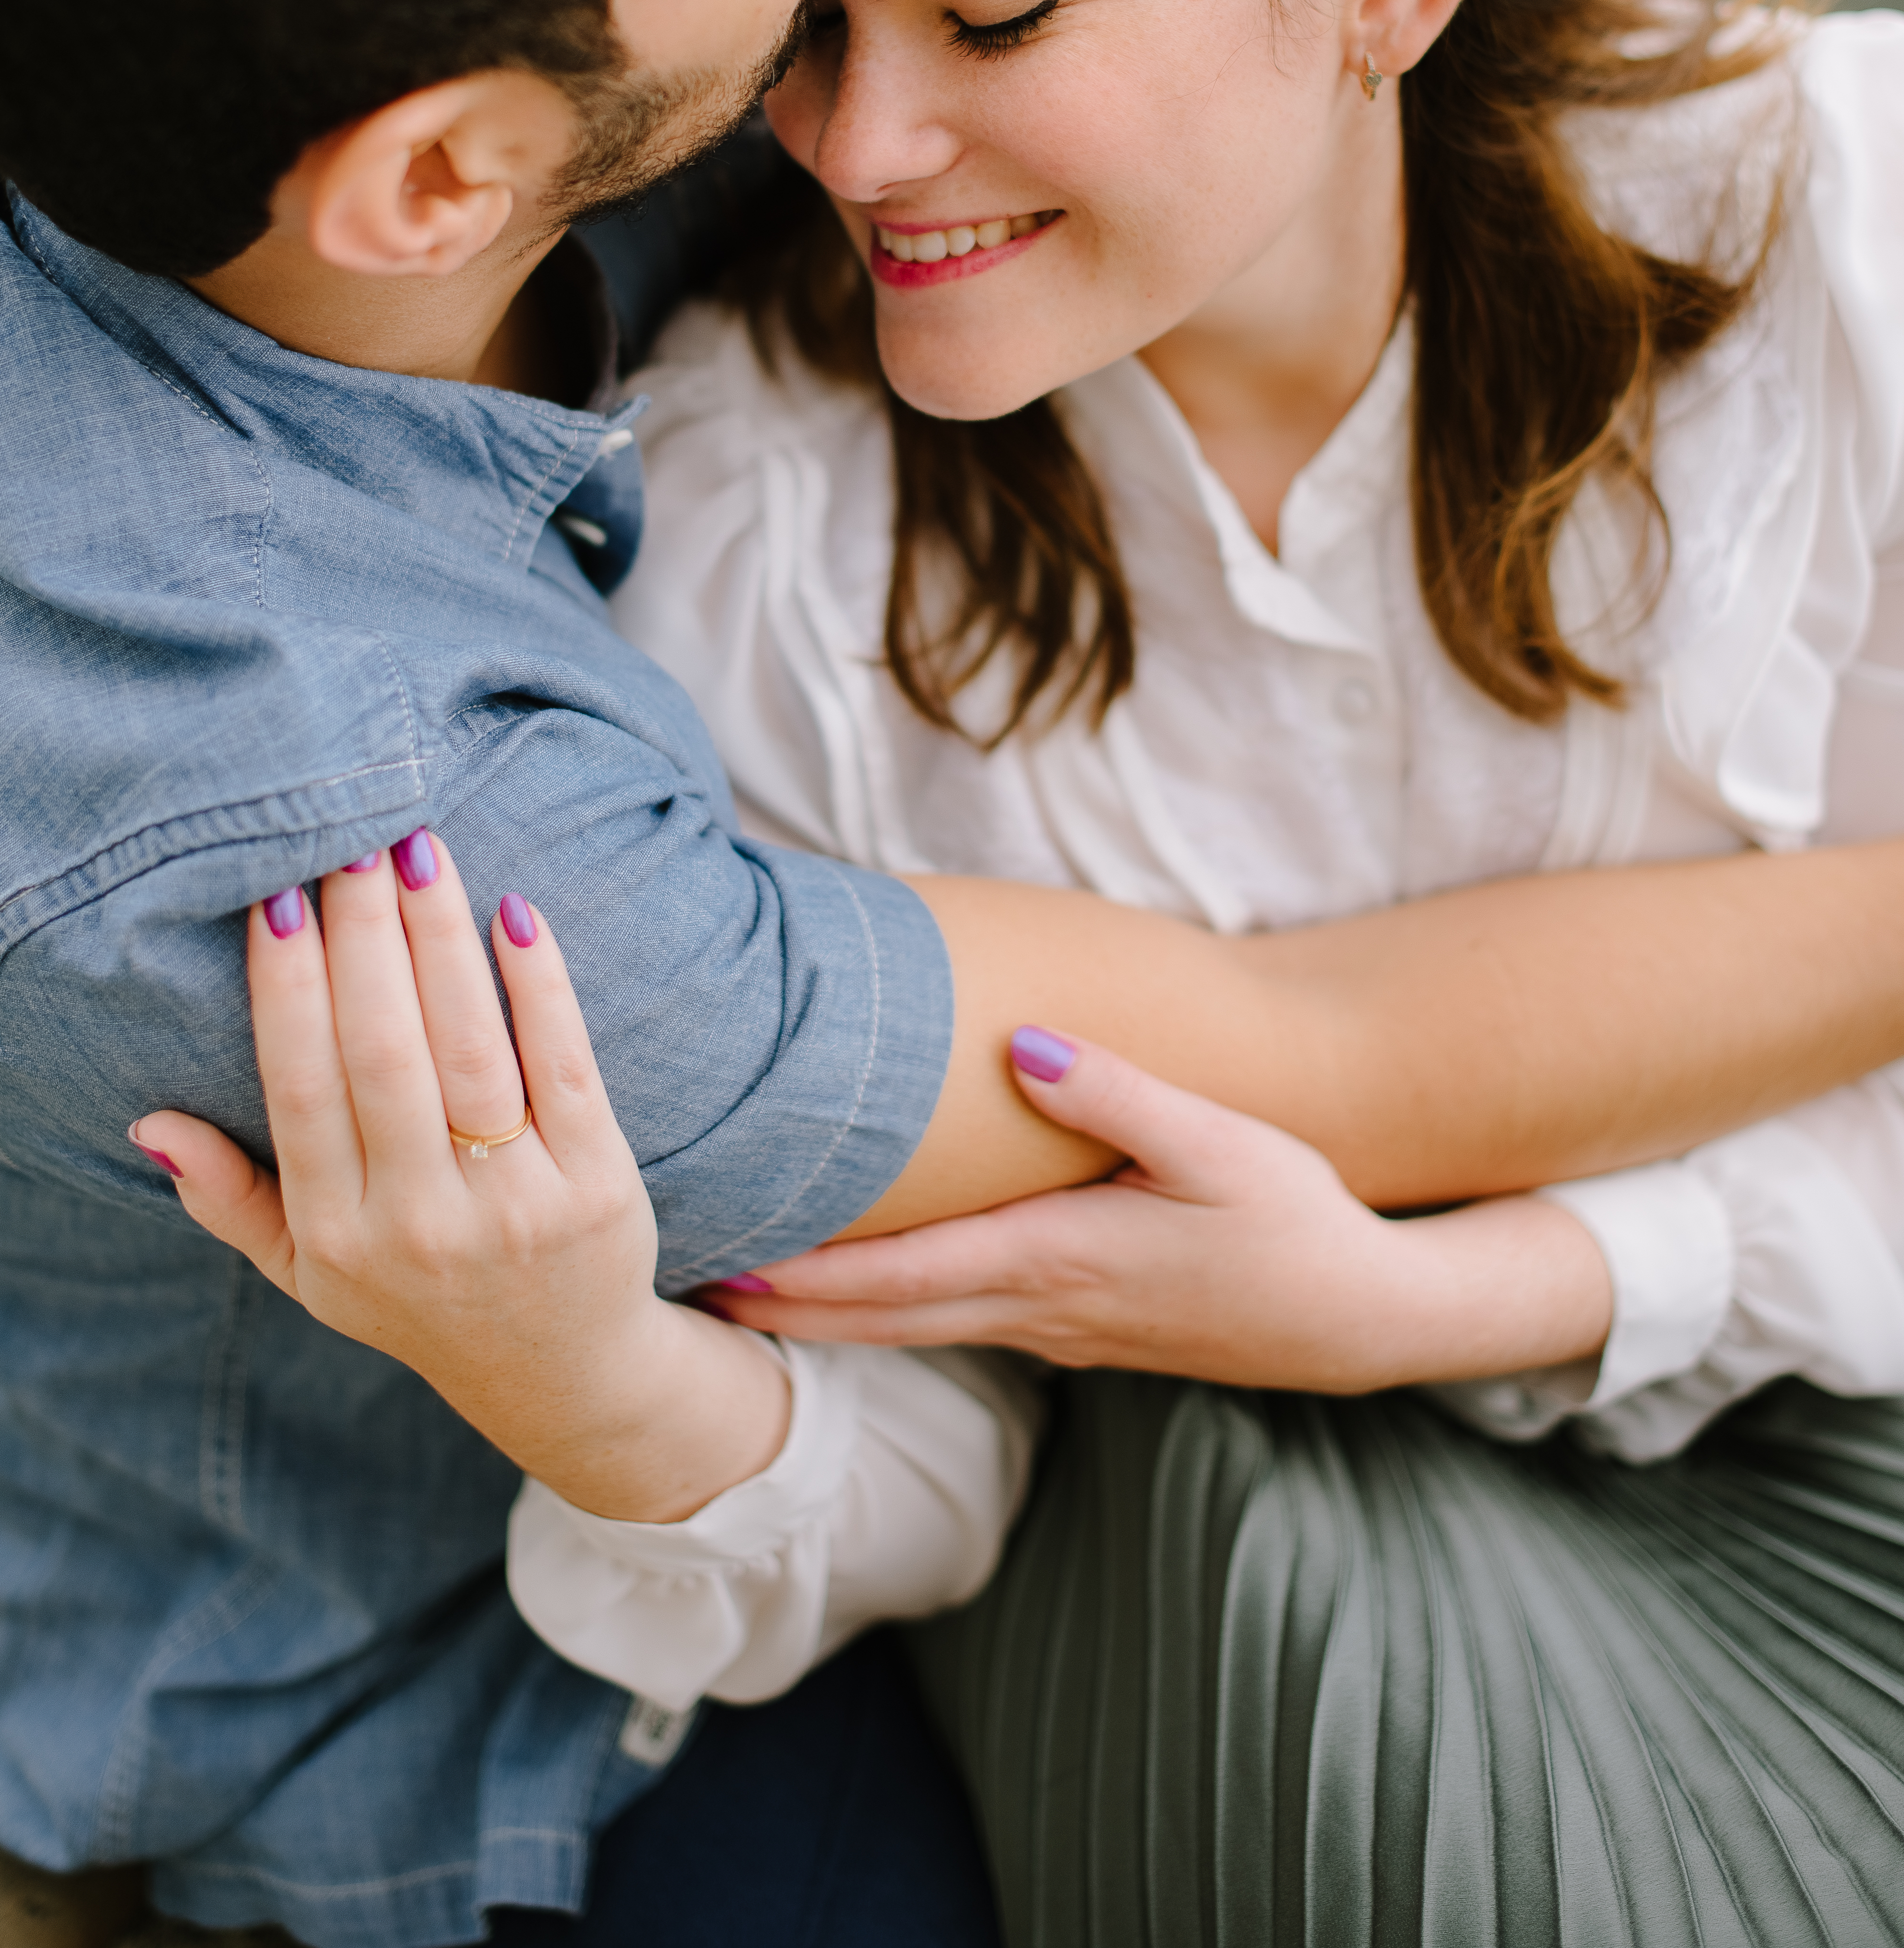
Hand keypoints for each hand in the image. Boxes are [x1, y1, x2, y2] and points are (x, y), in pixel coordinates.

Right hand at [131, 835, 787, 1519]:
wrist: (559, 1372)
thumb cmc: (420, 1295)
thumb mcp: (311, 1271)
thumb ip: (231, 1199)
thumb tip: (150, 1125)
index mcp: (339, 1233)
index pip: (302, 1088)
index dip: (289, 989)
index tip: (282, 896)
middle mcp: (421, 1221)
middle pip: (384, 1053)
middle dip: (365, 937)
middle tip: (356, 839)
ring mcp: (514, 1205)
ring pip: (469, 1048)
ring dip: (441, 939)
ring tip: (420, 851)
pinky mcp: (598, 1185)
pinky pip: (564, 1064)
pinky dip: (540, 984)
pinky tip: (516, 912)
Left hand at [710, 1029, 1611, 1391]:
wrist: (1357, 1316)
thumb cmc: (1291, 1220)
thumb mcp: (1217, 1142)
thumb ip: (1115, 1091)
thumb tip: (1022, 1045)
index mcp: (1059, 1260)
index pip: (900, 1276)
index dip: (806, 1276)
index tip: (722, 1264)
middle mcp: (1043, 1309)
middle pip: (884, 1319)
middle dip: (786, 1308)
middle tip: (689, 1288)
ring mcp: (1059, 1331)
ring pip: (915, 1331)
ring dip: (831, 1319)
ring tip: (749, 1291)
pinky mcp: (1081, 1330)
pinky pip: (959, 1323)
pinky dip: (892, 1316)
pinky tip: (866, 1295)